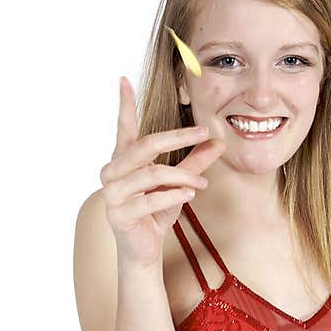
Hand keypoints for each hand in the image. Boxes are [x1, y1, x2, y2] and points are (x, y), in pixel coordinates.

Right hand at [99, 76, 224, 267]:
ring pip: (152, 173)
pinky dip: (172, 195)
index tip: (124, 79)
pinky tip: (189, 193)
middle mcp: (112, 172)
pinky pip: (150, 199)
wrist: (143, 251)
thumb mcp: (179, 183)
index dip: (124, 104)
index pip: (123, 127)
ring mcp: (112, 193)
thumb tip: (218, 140)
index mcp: (123, 160)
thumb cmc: (156, 212)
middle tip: (203, 131)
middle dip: (177, 137)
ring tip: (201, 182)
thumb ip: (195, 161)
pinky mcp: (119, 214)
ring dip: (182, 175)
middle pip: (146, 145)